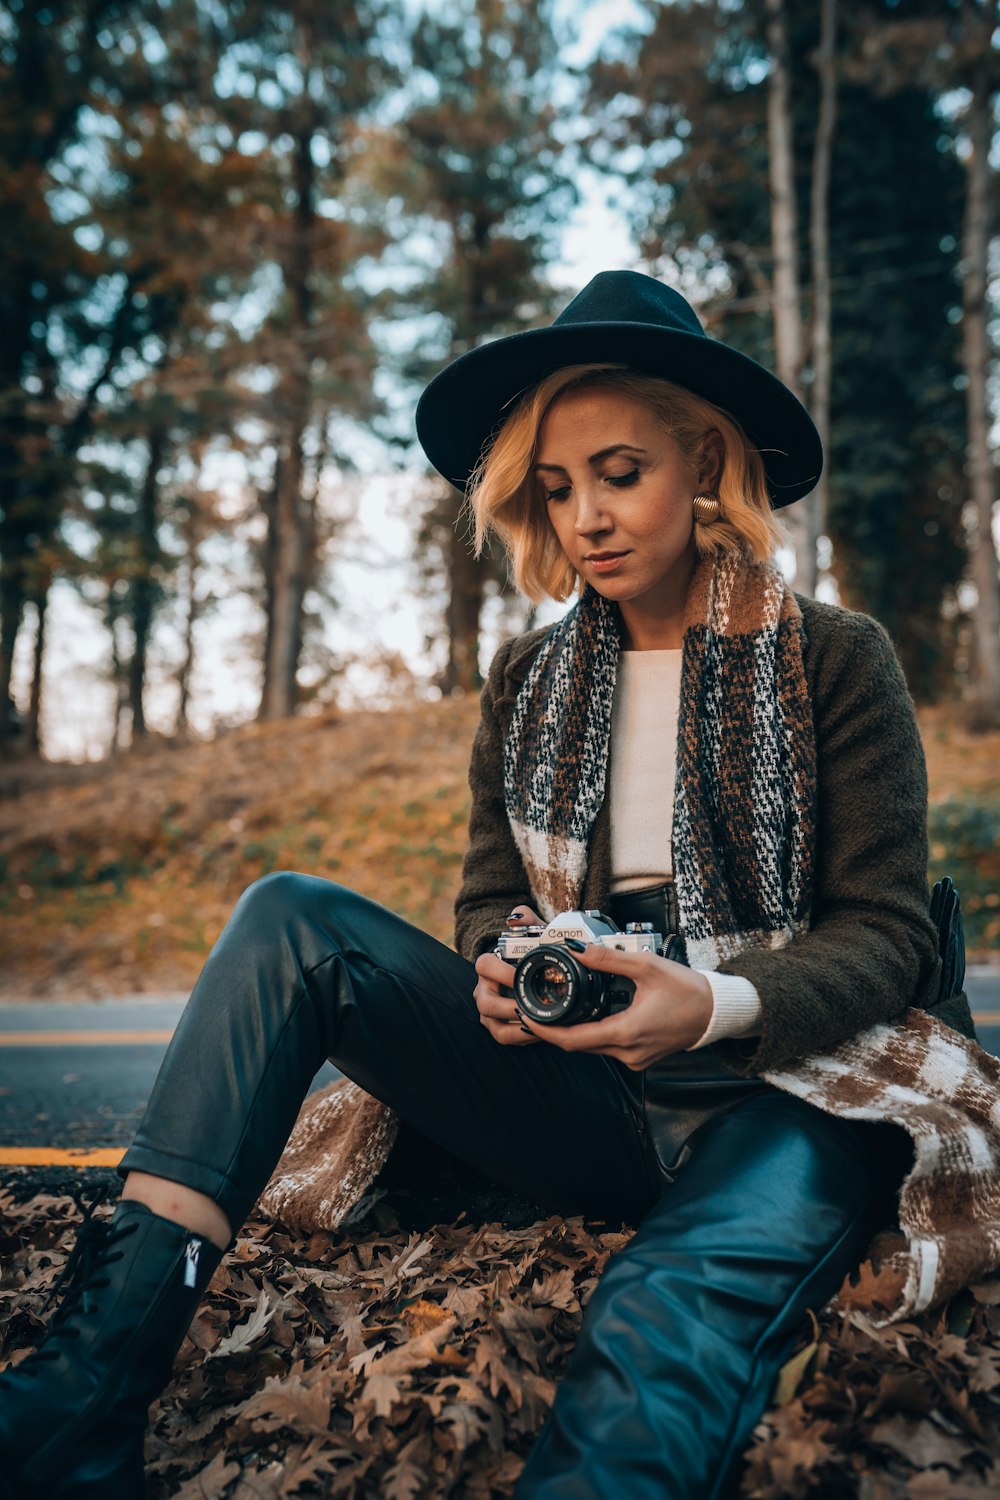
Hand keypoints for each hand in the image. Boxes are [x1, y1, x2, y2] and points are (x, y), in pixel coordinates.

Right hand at [473, 904, 543, 1046]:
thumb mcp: (533, 937)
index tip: (520, 974)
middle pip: (485, 1003)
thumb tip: (517, 916)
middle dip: (508, 1007)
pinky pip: (505, 1037)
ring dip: (517, 1026)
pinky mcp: (499, 1027)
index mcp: (489, 966)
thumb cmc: (533, 955)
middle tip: (530, 1006)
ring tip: (539, 1022)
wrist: (534, 974)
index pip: (483, 966)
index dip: (500, 972)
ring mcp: (489, 1012)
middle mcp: (484, 990)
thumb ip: (527, 922)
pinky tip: (540, 1031)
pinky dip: (522, 1036)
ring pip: (494, 1025)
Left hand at [516, 944, 713, 1069]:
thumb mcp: (647, 966)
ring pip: (593, 1048)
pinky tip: (589, 1016)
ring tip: (556, 1009)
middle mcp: (628, 1052)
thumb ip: (609, 958)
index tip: (526, 1017)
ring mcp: (635, 1058)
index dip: (546, 1030)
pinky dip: (594, 1034)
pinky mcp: (640, 1058)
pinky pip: (608, 1048)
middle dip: (555, 1029)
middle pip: (579, 1045)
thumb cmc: (688, 990)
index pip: (573, 1040)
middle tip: (534, 1009)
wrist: (717, 1012)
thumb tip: (576, 950)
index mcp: (628, 1032)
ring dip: (574, 1031)